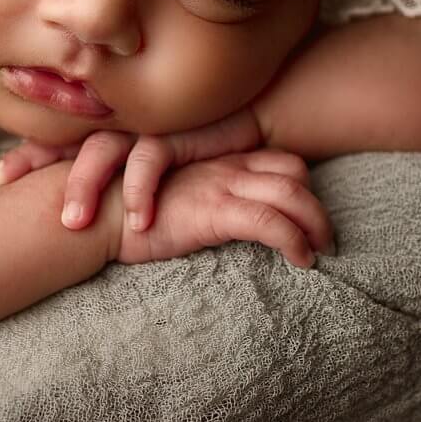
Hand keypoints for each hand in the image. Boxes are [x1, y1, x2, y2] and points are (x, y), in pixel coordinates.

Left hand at [0, 106, 265, 233]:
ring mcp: (148, 121)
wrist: (258, 115)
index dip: (24, 157)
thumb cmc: (200, 140)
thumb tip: (71, 204)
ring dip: (86, 185)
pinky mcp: (180, 129)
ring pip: (102, 149)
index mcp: (109, 125)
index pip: (57, 138)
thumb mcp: (152, 155)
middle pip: (67, 140)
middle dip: (38, 168)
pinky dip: (141, 189)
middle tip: (8, 195)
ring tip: (73, 224)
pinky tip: (136, 221)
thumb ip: (117, 170)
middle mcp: (122, 119)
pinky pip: (152, 158)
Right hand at [104, 148, 334, 268]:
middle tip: (328, 240)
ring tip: (320, 253)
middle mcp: (225, 166)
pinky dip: (295, 242)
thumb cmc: (124, 211)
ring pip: (292, 196)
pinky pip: (270, 223)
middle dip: (319, 207)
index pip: (279, 162)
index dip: (301, 188)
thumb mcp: (171, 198)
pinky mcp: (213, 210)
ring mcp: (221, 185)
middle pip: (296, 173)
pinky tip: (301, 261)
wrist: (92, 212)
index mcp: (218, 160)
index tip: (308, 221)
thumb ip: (200, 200)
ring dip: (317, 225)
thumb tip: (223, 224)